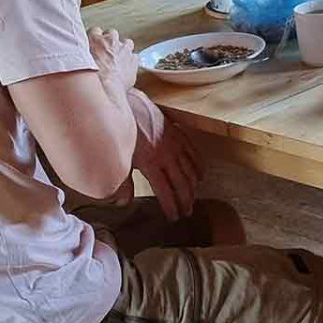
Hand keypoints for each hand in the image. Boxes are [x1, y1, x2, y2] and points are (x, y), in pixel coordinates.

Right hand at [88, 28, 137, 92]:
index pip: (95, 30)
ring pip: (126, 42)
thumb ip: (83, 54)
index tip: (95, 44)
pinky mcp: (134, 60)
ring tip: (117, 59)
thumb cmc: (92, 78)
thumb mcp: (80, 63)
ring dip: (123, 48)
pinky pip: (134, 56)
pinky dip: (130, 61)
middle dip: (110, 41)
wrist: (107, 89)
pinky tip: (125, 68)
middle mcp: (111, 41)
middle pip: (112, 33)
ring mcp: (125, 49)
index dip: (95, 38)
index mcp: (96, 39)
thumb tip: (83, 55)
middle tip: (105, 52)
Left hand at [128, 90, 198, 221]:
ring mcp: (176, 145)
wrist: (131, 104)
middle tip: (187, 212)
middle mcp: (167, 157)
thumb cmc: (123, 132)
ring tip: (194, 199)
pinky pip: (194, 154)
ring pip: (190, 171)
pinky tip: (201, 176)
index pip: (165, 192)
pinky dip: (199, 166)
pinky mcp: (179, 135)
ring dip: (193, 187)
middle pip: (181, 184)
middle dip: (185, 200)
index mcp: (152, 164)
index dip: (171, 206)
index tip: (174, 217)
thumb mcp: (121, 158)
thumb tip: (123, 202)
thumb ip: (123, 182)